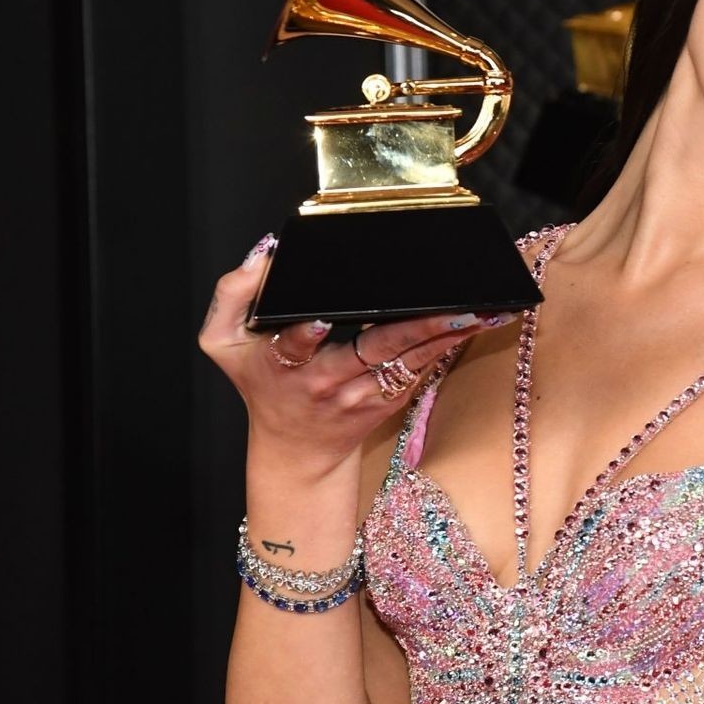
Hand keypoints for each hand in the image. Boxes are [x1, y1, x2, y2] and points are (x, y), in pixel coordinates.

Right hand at [198, 234, 512, 471]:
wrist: (296, 450)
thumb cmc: (262, 384)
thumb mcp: (223, 343)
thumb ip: (233, 295)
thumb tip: (266, 254)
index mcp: (283, 363)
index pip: (294, 345)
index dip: (307, 333)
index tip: (322, 320)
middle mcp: (327, 381)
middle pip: (372, 351)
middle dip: (413, 328)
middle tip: (452, 307)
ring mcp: (362, 393)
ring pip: (408, 362)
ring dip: (446, 336)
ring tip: (480, 312)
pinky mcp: (389, 399)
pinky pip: (421, 369)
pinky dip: (448, 346)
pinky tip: (475, 324)